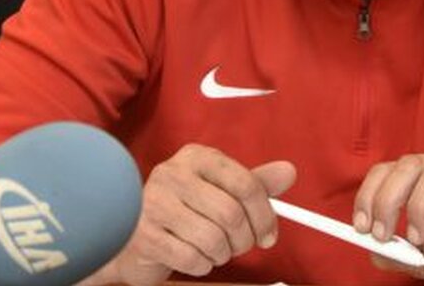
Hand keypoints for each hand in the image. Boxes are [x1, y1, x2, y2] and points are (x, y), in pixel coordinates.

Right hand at [80, 144, 295, 285]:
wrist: (134, 235)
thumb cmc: (184, 211)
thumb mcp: (221, 191)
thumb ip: (255, 183)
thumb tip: (289, 172)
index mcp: (197, 157)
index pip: (245, 183)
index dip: (265, 215)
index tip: (269, 234)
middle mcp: (173, 174)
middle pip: (231, 214)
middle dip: (243, 239)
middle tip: (240, 246)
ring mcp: (154, 203)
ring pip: (213, 239)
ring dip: (222, 254)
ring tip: (214, 250)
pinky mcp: (144, 235)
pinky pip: (192, 258)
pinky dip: (202, 265)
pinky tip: (195, 257)